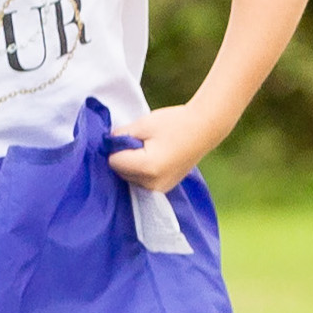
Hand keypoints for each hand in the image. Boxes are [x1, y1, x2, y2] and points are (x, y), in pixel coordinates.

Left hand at [111, 100, 225, 191]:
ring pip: (129, 179)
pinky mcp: (164, 189)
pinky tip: (156, 159)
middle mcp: (153, 184)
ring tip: (152, 151)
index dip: (118, 147)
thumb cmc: (174, 123)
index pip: (113, 161)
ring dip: (133, 166)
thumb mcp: (141, 124)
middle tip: (146, 143)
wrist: (205, 128)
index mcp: (146, 168)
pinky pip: (141, 182)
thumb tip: (107, 146)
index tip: (133, 137)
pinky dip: (142, 172)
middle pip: (120, 173)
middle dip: (125, 158)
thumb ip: (119, 137)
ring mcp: (160, 189)